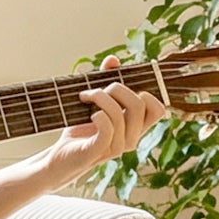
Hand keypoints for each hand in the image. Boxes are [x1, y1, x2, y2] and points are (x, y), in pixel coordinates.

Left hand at [47, 57, 165, 182]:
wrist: (59, 158)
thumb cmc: (80, 131)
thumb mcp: (94, 104)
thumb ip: (105, 81)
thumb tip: (113, 60)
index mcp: (135, 128)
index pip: (158, 109)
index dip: (146, 93)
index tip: (122, 87)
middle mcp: (131, 139)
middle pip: (140, 105)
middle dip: (117, 88)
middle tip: (95, 90)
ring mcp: (116, 147)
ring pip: (121, 114)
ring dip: (100, 98)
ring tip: (85, 97)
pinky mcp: (98, 151)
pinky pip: (108, 129)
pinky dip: (99, 116)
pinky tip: (90, 115)